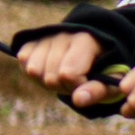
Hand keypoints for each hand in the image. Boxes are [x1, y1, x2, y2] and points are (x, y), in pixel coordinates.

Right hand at [17, 30, 134, 112]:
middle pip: (50, 76)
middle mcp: (62, 34)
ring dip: (47, 82)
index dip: (76, 86)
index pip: (68, 73)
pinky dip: (35, 75)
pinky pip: (23, 64)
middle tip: (74, 82)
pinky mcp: (30, 41)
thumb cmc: (105, 66)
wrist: (93, 47)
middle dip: (62, 87)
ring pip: (33, 71)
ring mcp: (44, 37)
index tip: (86, 83)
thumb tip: (78, 100)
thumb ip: (98, 90)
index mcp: (86, 39)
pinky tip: (48, 71)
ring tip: (61, 78)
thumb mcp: (111, 79)